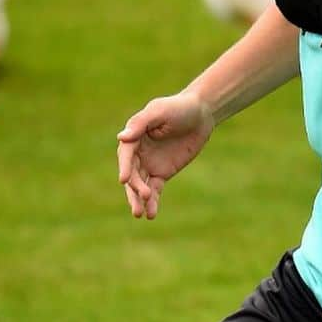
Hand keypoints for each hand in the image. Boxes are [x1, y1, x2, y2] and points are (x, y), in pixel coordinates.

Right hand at [117, 94, 214, 218]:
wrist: (200, 115)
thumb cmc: (178, 108)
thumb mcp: (159, 111)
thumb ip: (141, 124)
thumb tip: (121, 138)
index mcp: (134, 136)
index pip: (126, 154)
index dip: (124, 167)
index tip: (123, 180)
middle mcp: (138, 152)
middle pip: (132, 173)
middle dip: (134, 187)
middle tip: (142, 198)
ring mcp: (149, 164)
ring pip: (140, 185)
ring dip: (139, 199)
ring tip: (140, 214)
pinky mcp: (161, 173)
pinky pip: (154, 190)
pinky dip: (152, 201)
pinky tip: (151, 214)